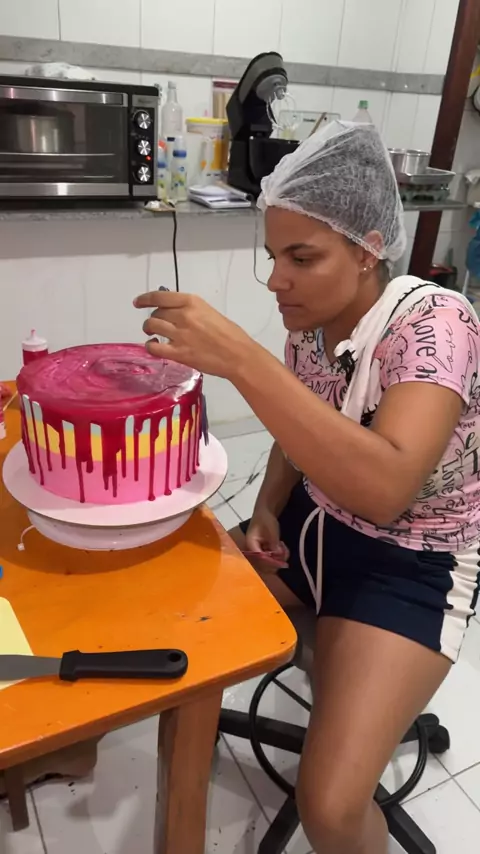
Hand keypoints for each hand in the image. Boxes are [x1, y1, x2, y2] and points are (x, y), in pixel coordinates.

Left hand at [134, 291, 255, 379]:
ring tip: (153, 334)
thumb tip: (172, 311)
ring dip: (149, 329)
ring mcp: (180, 334)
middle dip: (153, 317)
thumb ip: (190, 310)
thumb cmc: (229, 333)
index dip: (145, 298)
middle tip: (156, 324)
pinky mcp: (179, 353)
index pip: (160, 296)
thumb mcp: (209, 312)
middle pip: (156, 312)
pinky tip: (155, 345)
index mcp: (192, 302)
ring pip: (152, 326)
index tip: (138, 302)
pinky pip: (154, 347)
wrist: (238, 355)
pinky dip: (150, 346)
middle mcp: (183, 315)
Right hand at [245, 507, 289, 571]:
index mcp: (251, 543)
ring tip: (285, 548)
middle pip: (263, 562)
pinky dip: (278, 554)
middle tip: (286, 555)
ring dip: (278, 557)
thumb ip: (274, 543)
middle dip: (276, 560)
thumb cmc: (266, 519)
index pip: (260, 557)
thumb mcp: (271, 530)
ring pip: (268, 560)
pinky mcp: (263, 549)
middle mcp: (253, 549)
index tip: (282, 563)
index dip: (271, 561)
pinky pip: (271, 556)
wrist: (265, 512)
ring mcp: (258, 550)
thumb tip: (278, 555)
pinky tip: (283, 547)